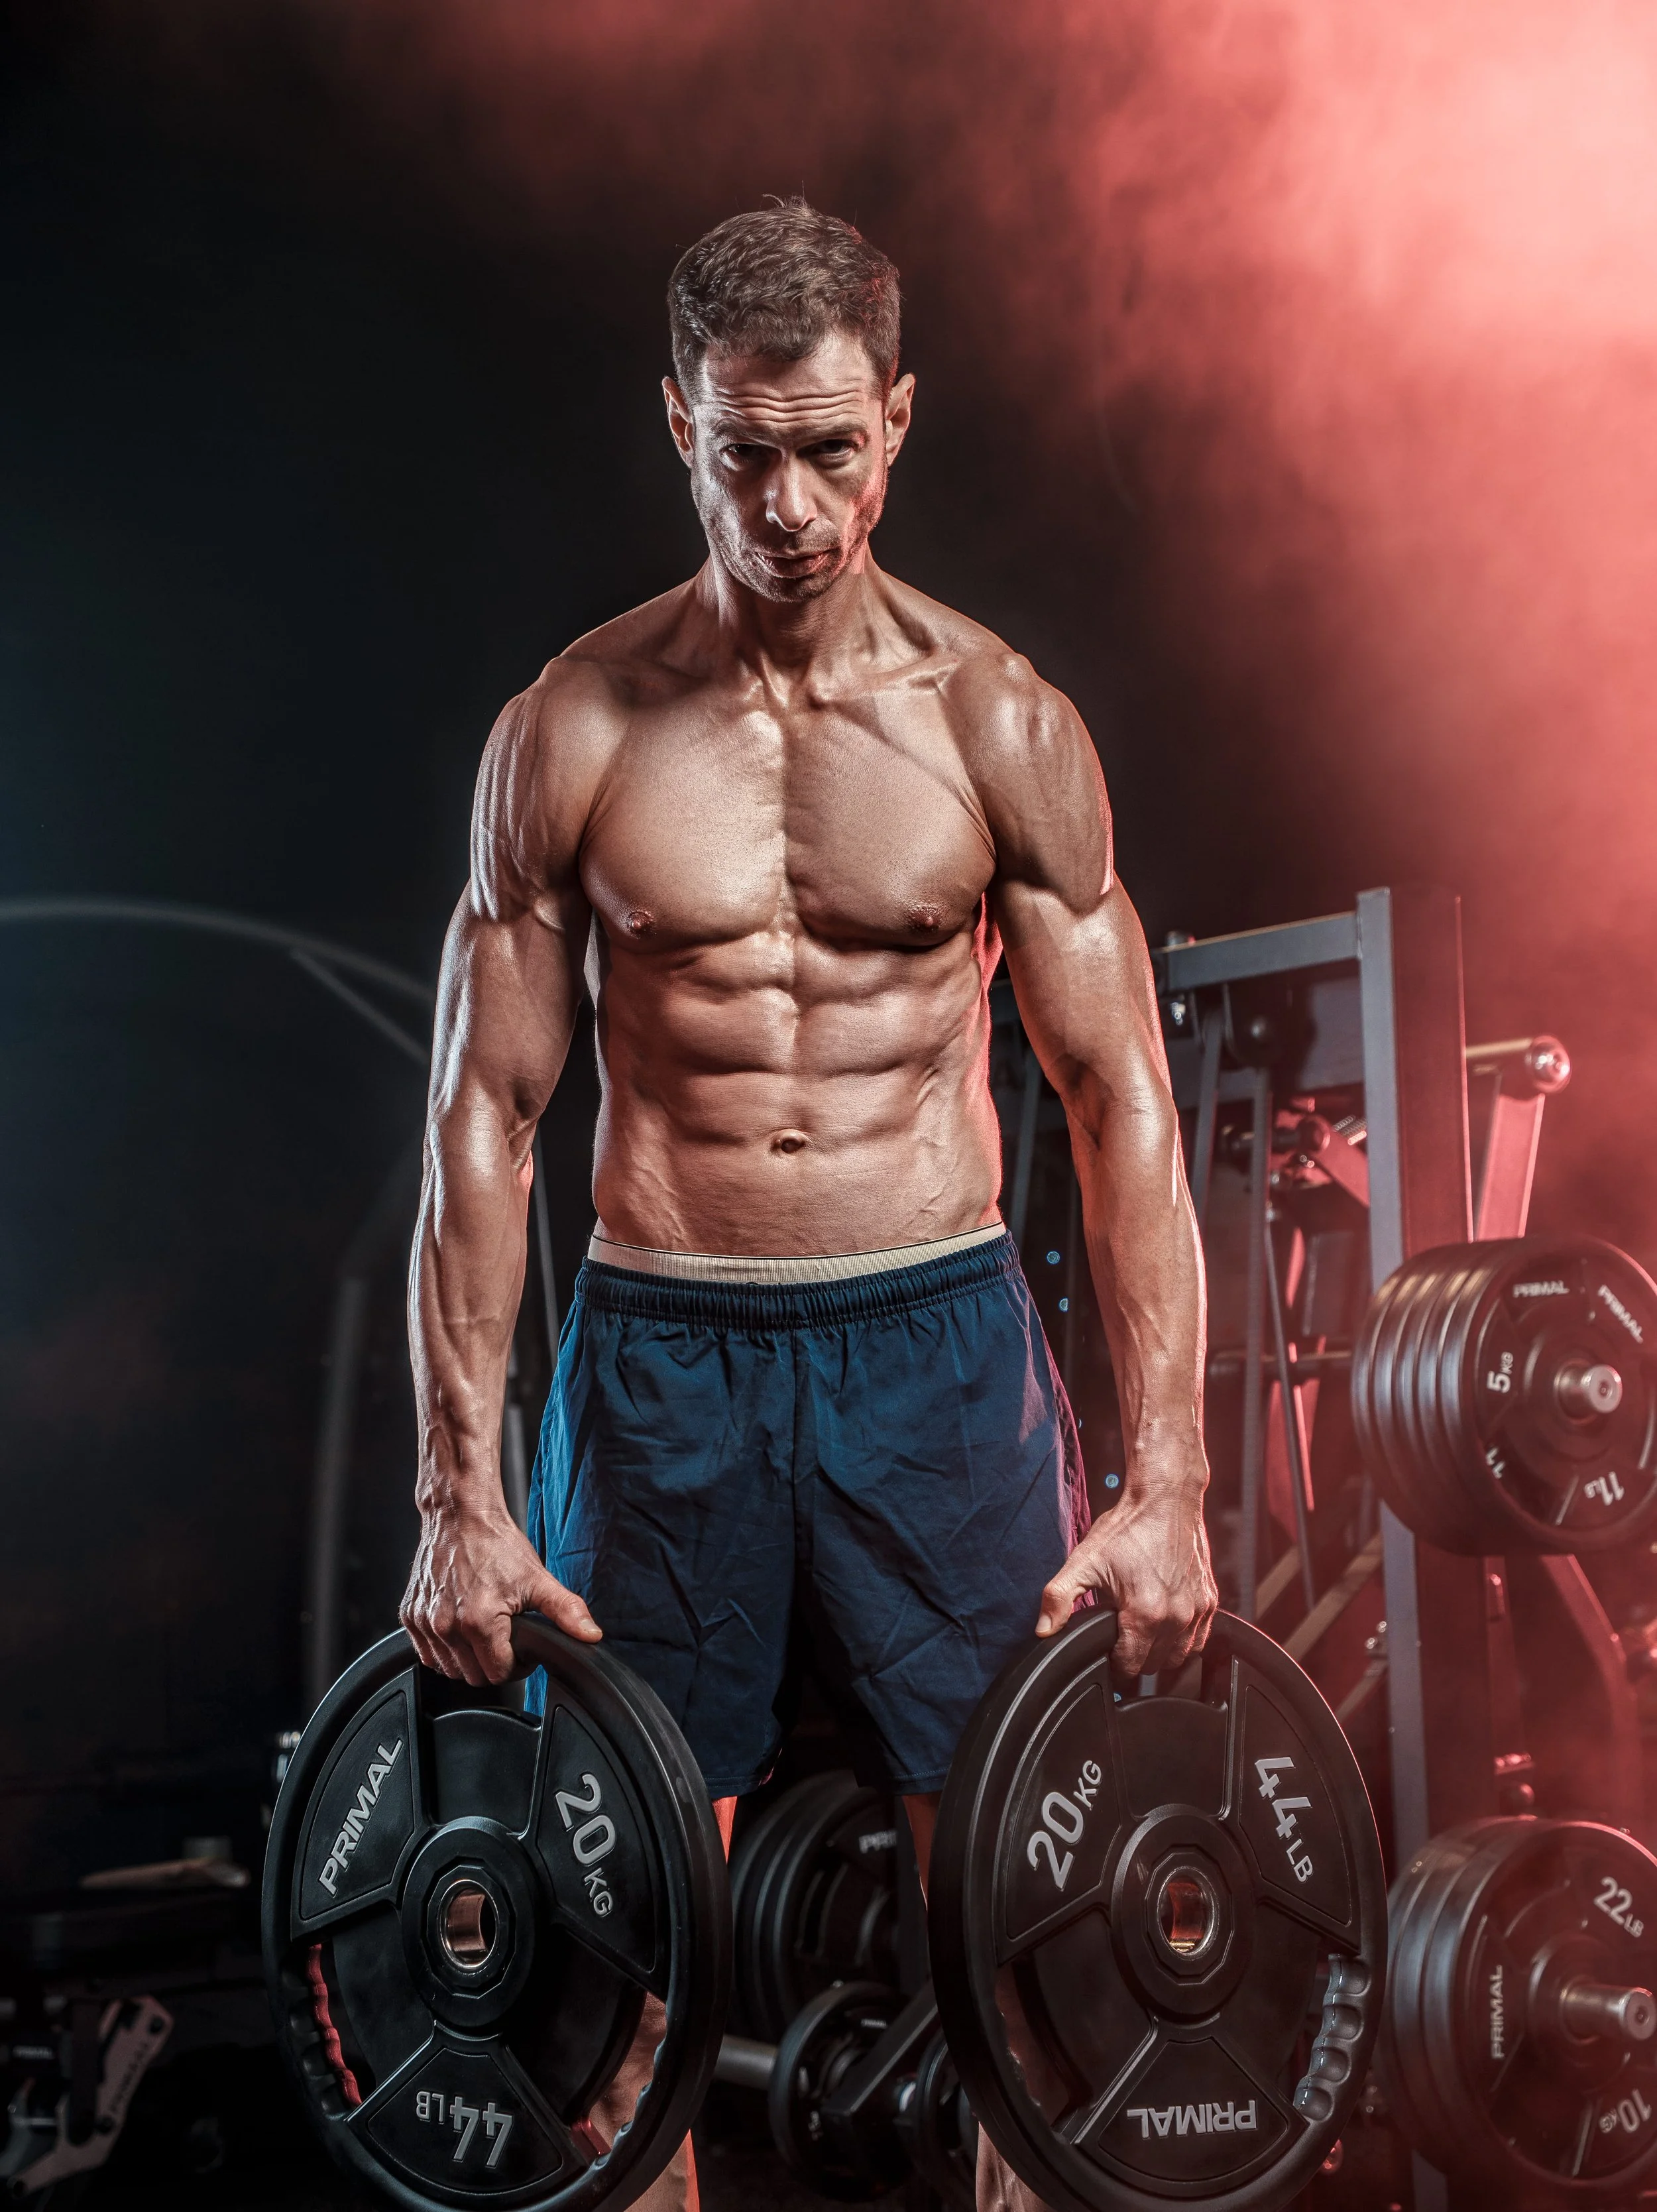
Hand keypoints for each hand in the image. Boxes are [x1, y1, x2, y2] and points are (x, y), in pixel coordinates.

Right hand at [400, 1506, 600, 1685]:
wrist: (460, 1513)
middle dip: (494, 1665)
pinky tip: (461, 1629)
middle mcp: (447, 1626)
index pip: (499, 1674)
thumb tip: (591, 1635)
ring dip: (468, 1660)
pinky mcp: (410, 1616)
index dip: (517, 1666)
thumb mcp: (537, 1578)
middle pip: (474, 1677)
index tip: (522, 1650)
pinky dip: (444, 1650)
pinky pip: (427, 1654)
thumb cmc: (495, 1542)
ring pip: (448, 1670)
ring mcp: (424, 1622)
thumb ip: (566, 1611)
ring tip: (484, 1633)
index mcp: (478, 1622)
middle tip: (506, 1641)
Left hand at [1035, 1466, 1216, 1676]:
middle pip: (1154, 1666)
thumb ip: (1059, 1598)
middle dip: (1135, 1657)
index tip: (1107, 1652)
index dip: (1114, 1664)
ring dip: (1161, 1652)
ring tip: (1143, 1631)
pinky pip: (1199, 1639)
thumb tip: (1044, 1629)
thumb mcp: (1085, 1561)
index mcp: (1145, 1614)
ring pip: (1180, 1657)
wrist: (1166, 1499)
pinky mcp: (1210, 1602)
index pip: (1130, 1667)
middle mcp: (1176, 1618)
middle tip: (1121, 1635)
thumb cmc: (1128, 1527)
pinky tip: (1166, 1623)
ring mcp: (1197, 1611)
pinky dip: (1183, 1639)